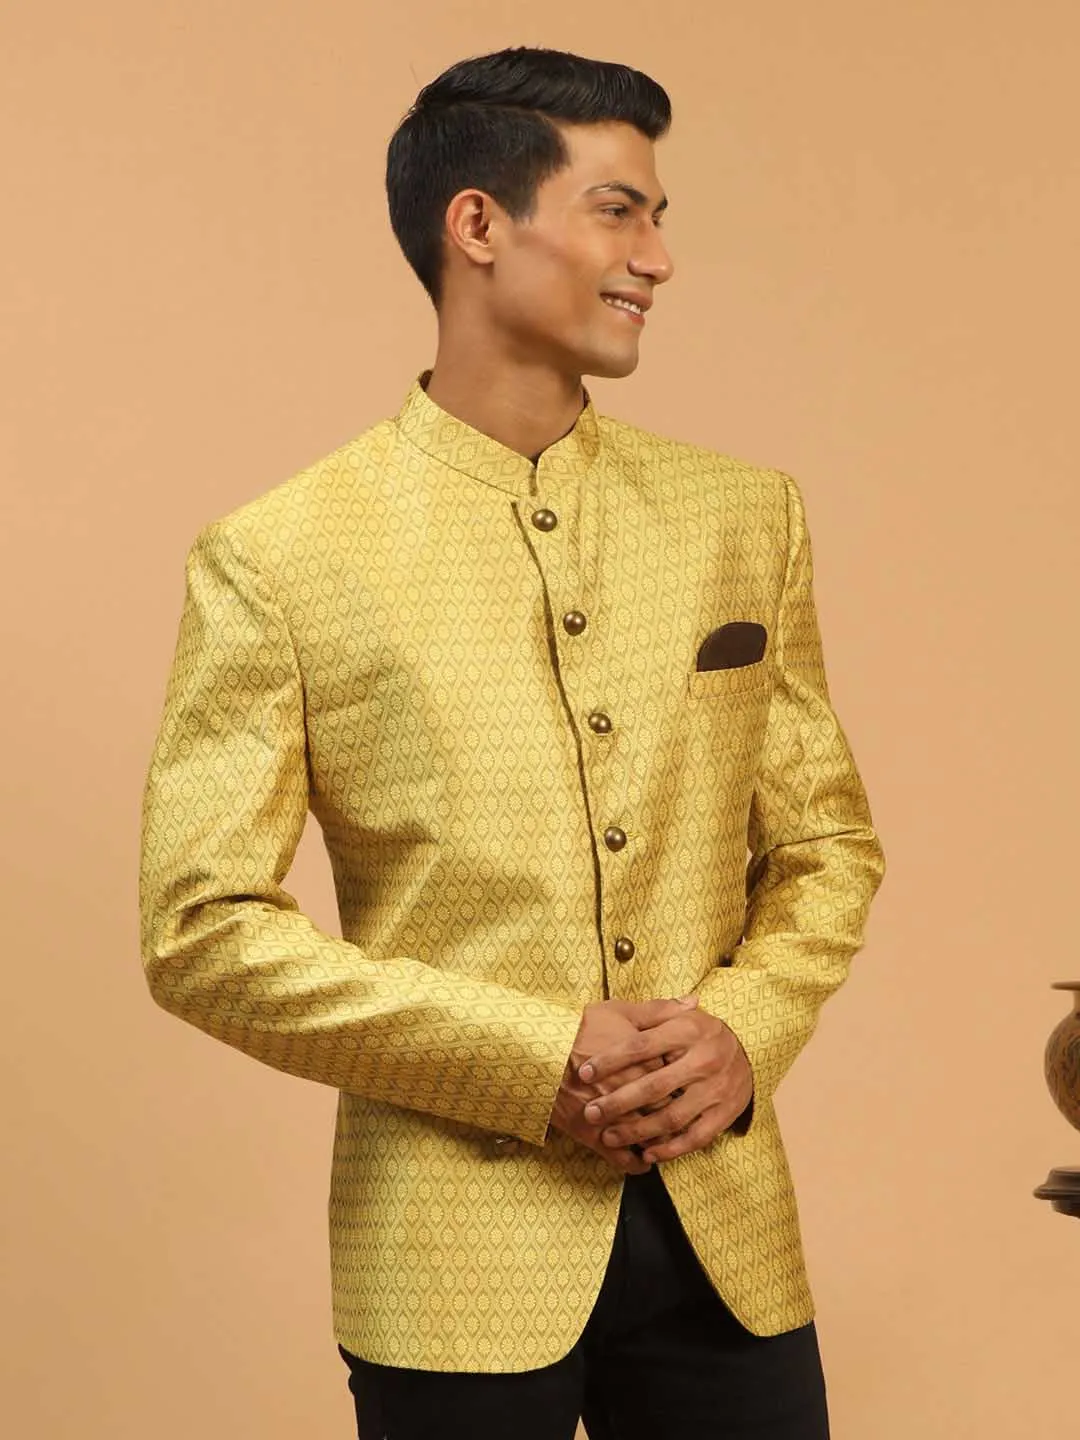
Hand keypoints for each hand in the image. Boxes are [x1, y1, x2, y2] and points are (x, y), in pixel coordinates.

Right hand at [549, 995, 698, 1173]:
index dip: (689, 1082)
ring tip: (664, 1136)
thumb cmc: (578, 1027)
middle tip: (683, 1112)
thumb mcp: (619, 1010)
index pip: (681, 1078)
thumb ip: (659, 1009)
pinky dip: (637, 1162)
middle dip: (679, 1112)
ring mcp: (616, 1116)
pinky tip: (644, 1160)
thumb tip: (694, 1002)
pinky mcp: (594, 1136)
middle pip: (670, 1109)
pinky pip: (624, 1159)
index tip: (692, 1082)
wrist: (535, 1050)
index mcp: (647, 1061)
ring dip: (660, 1139)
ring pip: (650, 1137)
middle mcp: (635, 1091)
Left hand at [577, 1008, 752, 1163]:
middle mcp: (703, 1060)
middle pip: (654, 1086)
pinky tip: (646, 1153)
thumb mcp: (680, 1016)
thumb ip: (653, 1012)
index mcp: (687, 1031)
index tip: (583, 1072)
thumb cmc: (701, 1033)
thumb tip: (621, 1009)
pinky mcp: (724, 1114)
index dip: (610, 1060)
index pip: (641, 1046)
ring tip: (609, 1137)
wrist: (749, 1052)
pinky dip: (670, 1149)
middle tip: (591, 1113)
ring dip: (637, 1131)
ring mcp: (715, 1089)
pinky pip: (695, 1137)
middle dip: (618, 1102)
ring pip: (671, 1117)